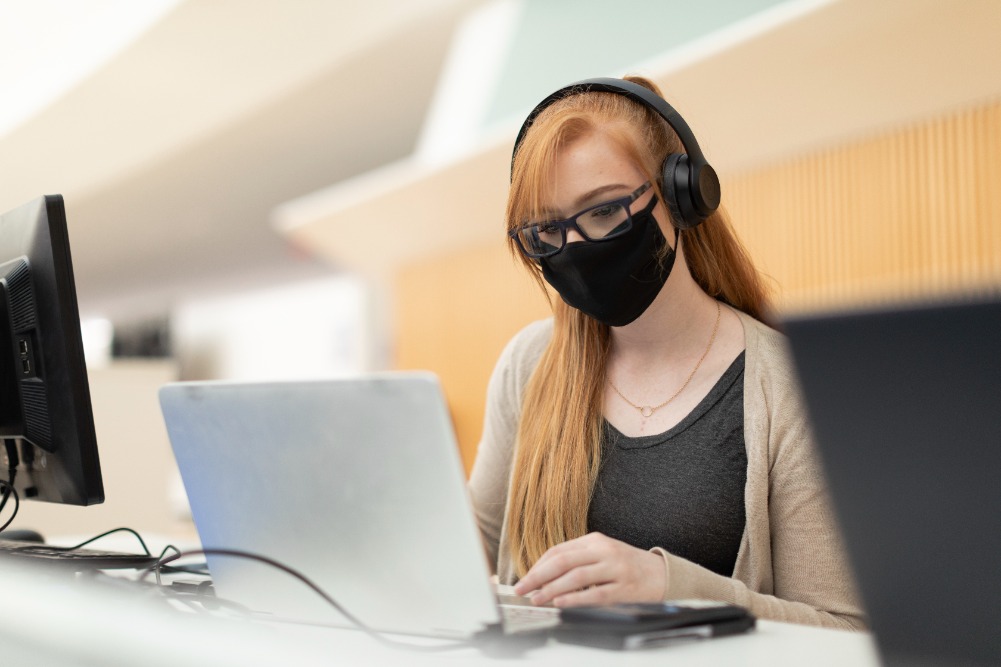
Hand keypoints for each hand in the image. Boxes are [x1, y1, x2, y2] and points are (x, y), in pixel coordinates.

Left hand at [512, 532, 665, 606]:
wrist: (663, 574)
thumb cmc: (627, 566)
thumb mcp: (602, 554)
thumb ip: (577, 560)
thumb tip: (544, 576)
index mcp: (595, 540)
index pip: (559, 551)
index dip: (538, 566)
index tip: (525, 579)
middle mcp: (604, 551)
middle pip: (563, 561)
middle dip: (538, 576)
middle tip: (522, 588)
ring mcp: (615, 568)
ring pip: (576, 577)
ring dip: (552, 589)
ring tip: (537, 599)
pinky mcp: (624, 588)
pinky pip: (595, 594)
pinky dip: (576, 598)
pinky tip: (561, 603)